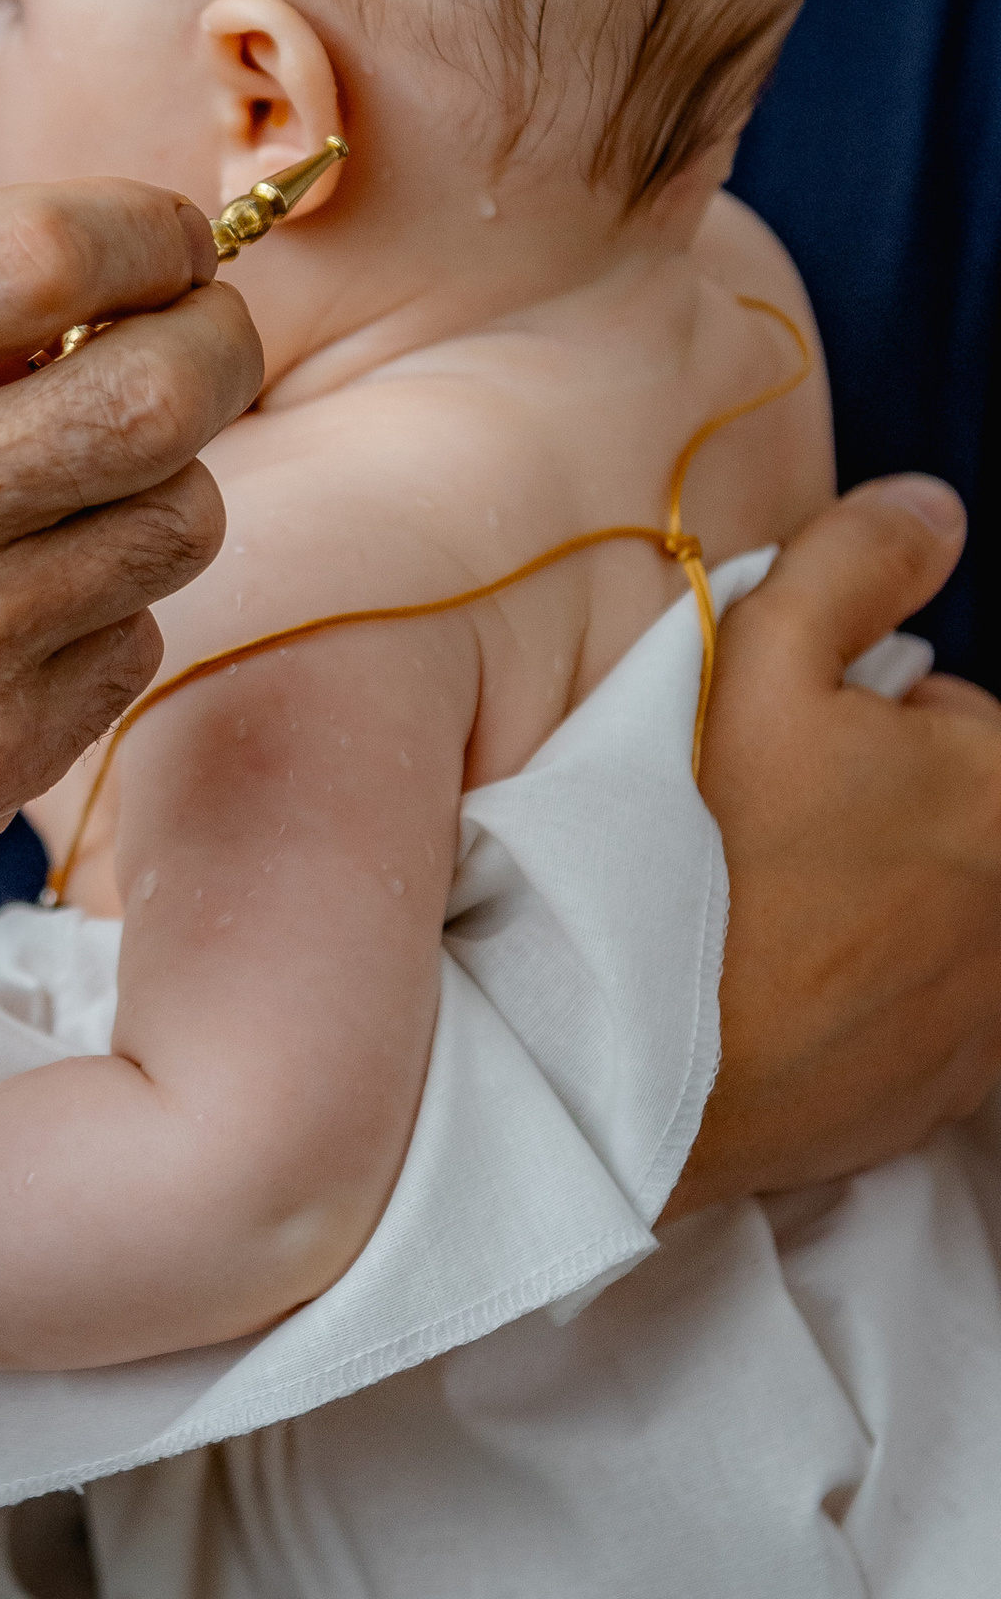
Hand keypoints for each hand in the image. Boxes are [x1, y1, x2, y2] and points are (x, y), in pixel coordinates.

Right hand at [0, 181, 259, 957]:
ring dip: (159, 486)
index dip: (144, 232)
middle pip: (156, 394)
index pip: (40, 256)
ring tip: (79, 493)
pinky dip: (103, 611)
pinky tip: (17, 616)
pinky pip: (133, 641)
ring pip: (176, 521)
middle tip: (194, 344)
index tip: (164, 242)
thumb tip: (111, 286)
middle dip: (210, 348)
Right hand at [680, 476, 1000, 1205]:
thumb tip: (931, 510)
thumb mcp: (755, 665)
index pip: (957, 721)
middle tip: (762, 835)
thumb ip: (853, 565)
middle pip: (953, 820)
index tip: (787, 761)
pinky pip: (923, 1012)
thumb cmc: (698, 858)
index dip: (863, 726)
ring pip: (939, 915)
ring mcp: (991, 1008)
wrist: (632, 1064)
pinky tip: (779, 993)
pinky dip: (868, 998)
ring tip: (762, 918)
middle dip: (879, 813)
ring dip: (875, 907)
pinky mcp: (948, 1088)